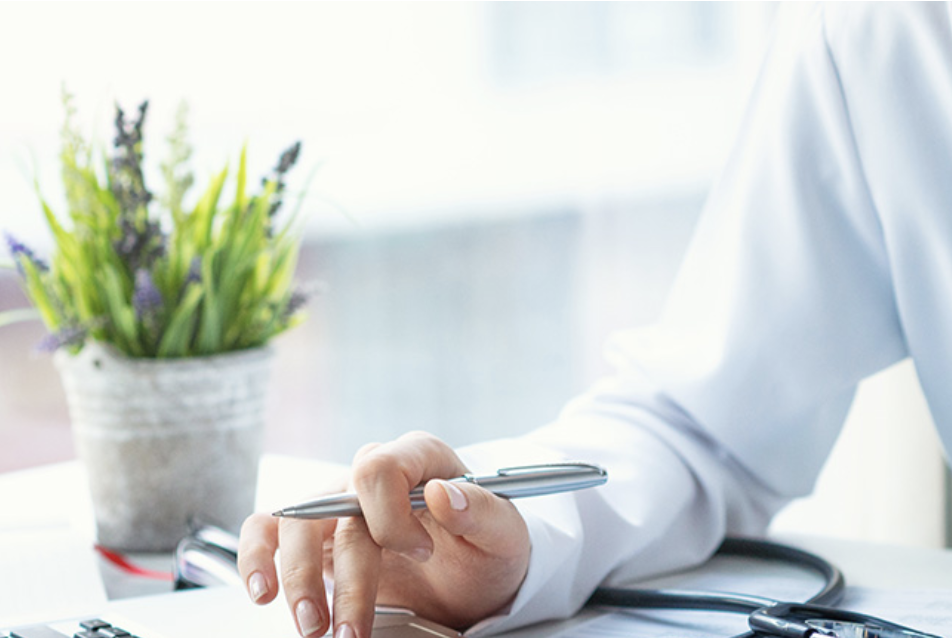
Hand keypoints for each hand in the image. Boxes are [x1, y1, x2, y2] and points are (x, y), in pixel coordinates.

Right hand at [237, 432, 530, 637]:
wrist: (473, 580)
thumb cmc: (486, 549)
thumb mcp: (503, 535)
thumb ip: (479, 511)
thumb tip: (442, 494)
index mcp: (419, 459)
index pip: (380, 467)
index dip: (390, 514)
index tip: (420, 552)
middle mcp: (373, 477)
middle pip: (335, 507)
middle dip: (344, 574)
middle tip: (353, 627)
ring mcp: (340, 505)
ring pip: (296, 523)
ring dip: (298, 580)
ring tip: (314, 627)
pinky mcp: (318, 536)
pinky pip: (269, 531)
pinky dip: (258, 557)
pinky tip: (263, 591)